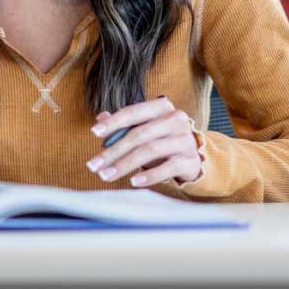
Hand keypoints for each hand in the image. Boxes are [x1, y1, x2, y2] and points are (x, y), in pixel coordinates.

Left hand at [86, 96, 201, 187]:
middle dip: (113, 151)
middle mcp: (176, 119)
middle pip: (138, 135)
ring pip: (150, 151)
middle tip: (93, 165)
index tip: (93, 133)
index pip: (133, 112)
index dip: (113, 122)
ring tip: (106, 175)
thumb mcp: (143, 127)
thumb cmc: (162, 138)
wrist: (194, 156)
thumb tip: (100, 119)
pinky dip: (149, 176)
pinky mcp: (191, 160)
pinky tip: (133, 182)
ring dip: (124, 165)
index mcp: (161, 107)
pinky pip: (167, 168)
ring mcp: (185, 140)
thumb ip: (123, 123)